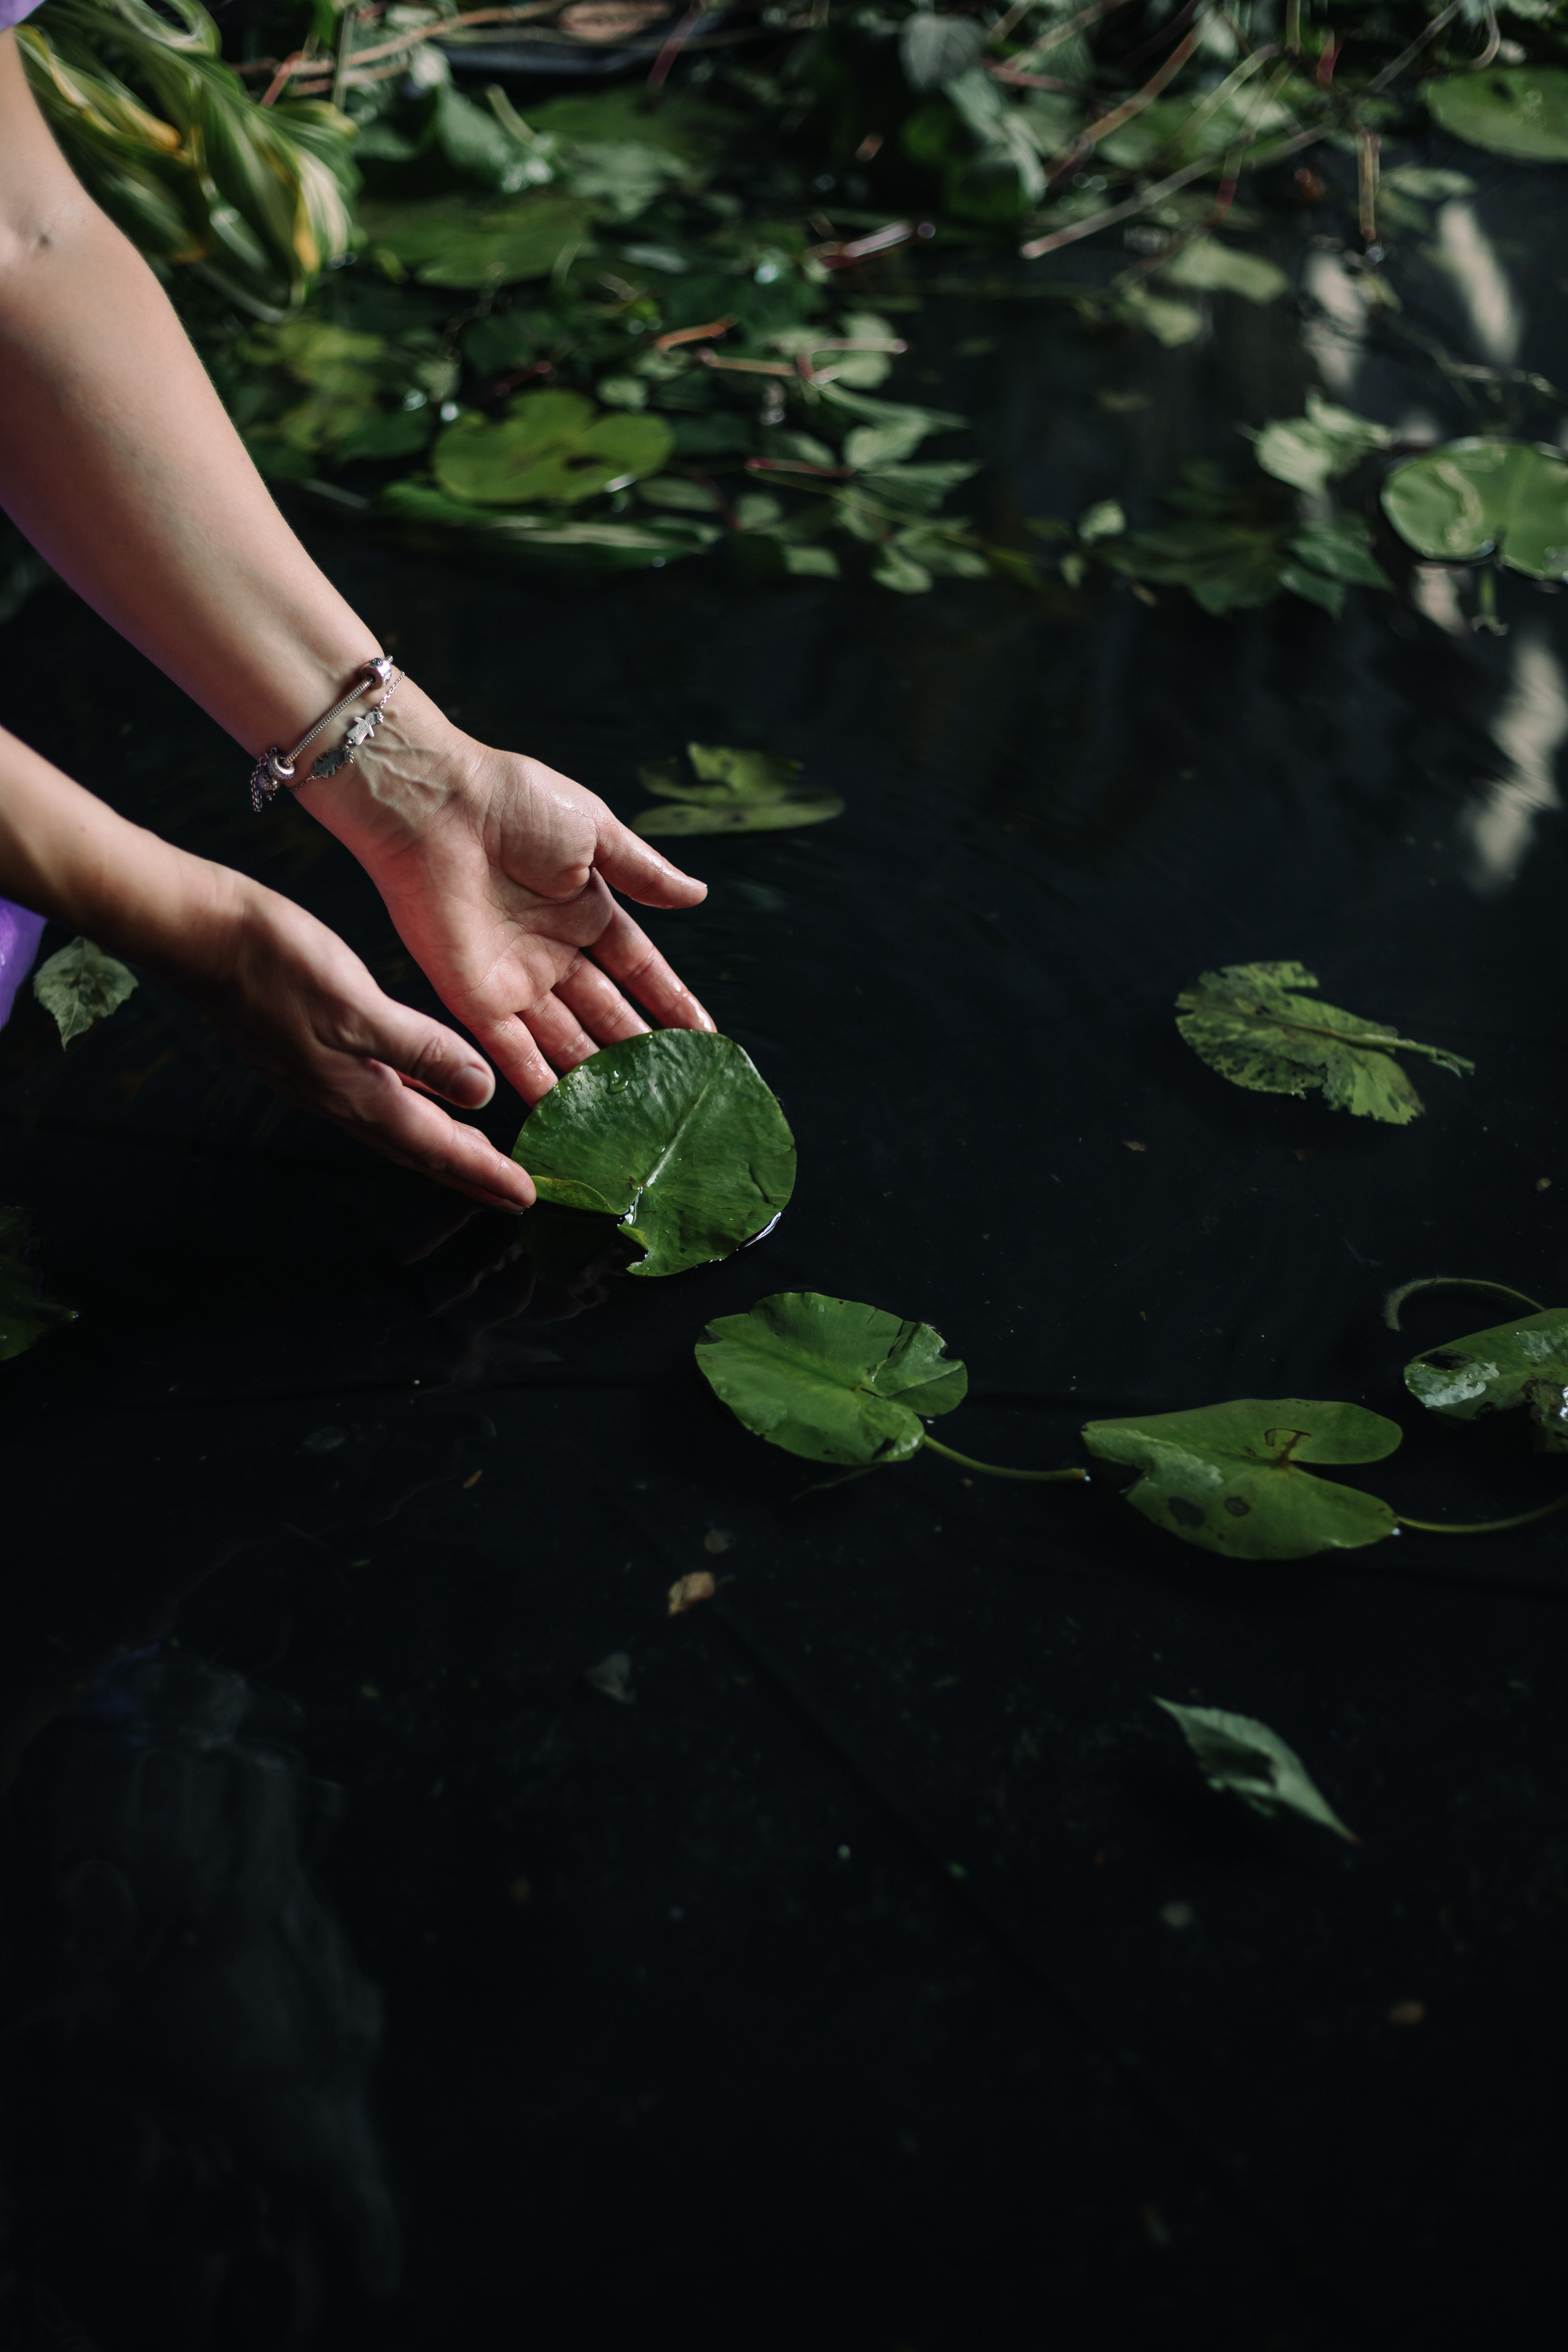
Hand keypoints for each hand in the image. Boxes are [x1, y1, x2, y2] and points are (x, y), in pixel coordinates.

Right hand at [182, 875, 534, 1211]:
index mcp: (359, 1094)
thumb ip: (421, 1052)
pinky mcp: (313, 1051)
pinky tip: (426, 1091)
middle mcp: (342, 1098)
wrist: (201, 938)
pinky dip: (414, 1103)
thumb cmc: (275, 964)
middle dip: (469, 1173)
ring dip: (442, 1145)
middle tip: (511, 1194)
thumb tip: (480, 1095)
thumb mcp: (358, 1006)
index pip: (438, 1148)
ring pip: (401, 1125)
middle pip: (421, 1149)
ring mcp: (323, 1078)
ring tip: (477, 1156)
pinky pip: (380, 1094)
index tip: (527, 1197)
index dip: (485, 1174)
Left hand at [310, 721, 713, 1105]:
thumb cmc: (512, 800)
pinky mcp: (472, 998)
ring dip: (596, 1077)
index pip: (637, 968)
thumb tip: (699, 895)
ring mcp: (513, 978)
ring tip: (633, 1117)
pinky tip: (567, 1115)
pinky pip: (512, 1051)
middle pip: (605, 1012)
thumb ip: (643, 872)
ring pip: (565, 1039)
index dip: (669, 1002)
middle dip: (637, 1051)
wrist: (434, 804)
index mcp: (584, 908)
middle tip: (674, 1092)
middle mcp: (552, 950)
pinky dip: (537, 1083)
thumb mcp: (594, 830)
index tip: (702, 1039)